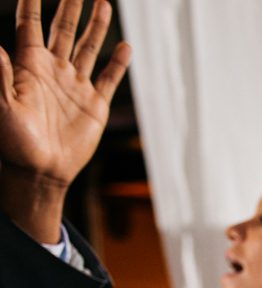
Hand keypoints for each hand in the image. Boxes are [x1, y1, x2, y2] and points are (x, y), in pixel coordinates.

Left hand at [0, 0, 131, 242]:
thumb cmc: (14, 141)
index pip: (29, 25)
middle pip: (63, 30)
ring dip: (95, 26)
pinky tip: (124, 47)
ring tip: (103, 4)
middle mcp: (53, 71)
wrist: (41, 171)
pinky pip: (108, 79)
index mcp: (29, 66)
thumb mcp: (2, 106)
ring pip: (88, 48)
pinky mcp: (94, 105)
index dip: (31, 4)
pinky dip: (117, 63)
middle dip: (70, 7)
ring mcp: (75, 86)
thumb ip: (1, 75)